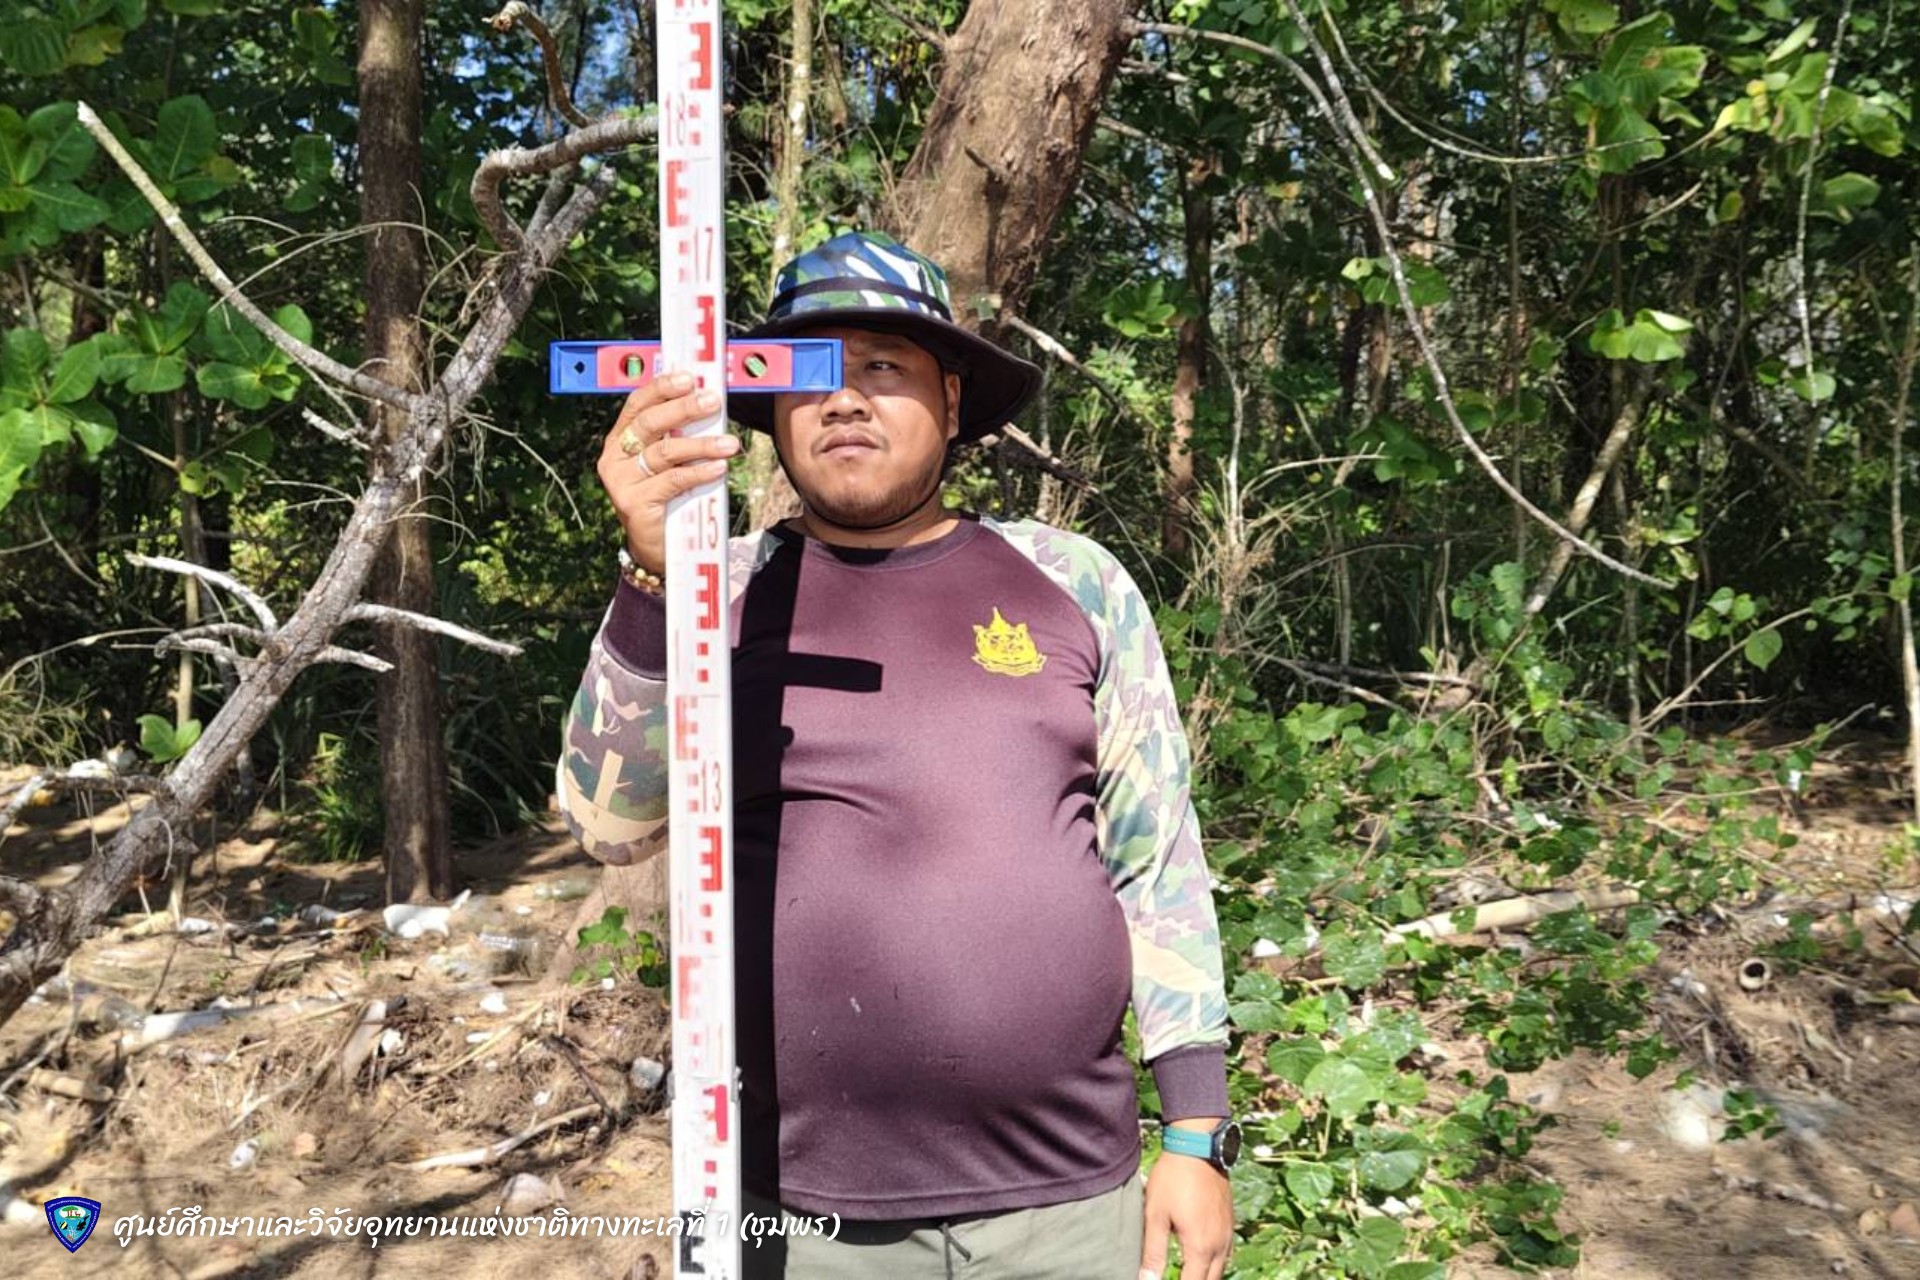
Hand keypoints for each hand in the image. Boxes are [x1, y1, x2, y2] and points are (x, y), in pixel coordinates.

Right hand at [596, 371, 738, 578]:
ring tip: (730, 443)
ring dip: (701, 445)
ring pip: (664, 453)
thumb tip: (707, 402)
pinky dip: (698, 473)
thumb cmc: (667, 496)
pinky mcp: (634, 504)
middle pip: (650, 425)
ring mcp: (621, 482)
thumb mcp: (670, 461)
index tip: (688, 377)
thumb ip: (678, 435)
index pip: (638, 404)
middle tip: (713, 402)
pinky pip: (672, 482)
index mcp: (621, 438)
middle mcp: (615, 457)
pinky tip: (719, 468)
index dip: (661, 388)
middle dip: (684, 409)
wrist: (655, 546)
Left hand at [1140, 1141, 1233, 1279]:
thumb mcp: (1155, 1215)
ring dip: (1204, 1276)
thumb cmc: (1173, 1179)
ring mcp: (1228, 1234)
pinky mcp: (1230, 1222)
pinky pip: (1226, 1254)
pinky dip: (1214, 1263)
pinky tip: (1202, 1259)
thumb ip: (1153, 1252)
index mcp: (1200, 1247)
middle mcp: (1219, 1245)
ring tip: (1187, 1273)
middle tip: (1177, 1277)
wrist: (1198, 1147)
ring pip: (1220, 1270)